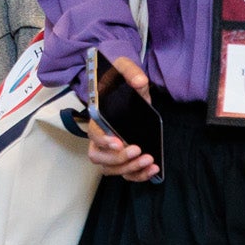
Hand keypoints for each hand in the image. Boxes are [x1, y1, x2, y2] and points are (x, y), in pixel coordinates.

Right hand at [84, 55, 158, 182]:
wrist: (126, 89)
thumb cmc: (120, 81)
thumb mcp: (124, 69)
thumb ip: (130, 72)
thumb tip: (139, 81)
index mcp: (97, 118)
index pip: (92, 134)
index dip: (103, 141)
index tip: (118, 142)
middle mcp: (100, 137)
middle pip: (99, 157)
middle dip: (118, 158)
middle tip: (137, 150)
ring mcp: (111, 150)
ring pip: (111, 168)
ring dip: (129, 169)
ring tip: (149, 161)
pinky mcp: (124, 157)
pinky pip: (125, 173)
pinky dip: (138, 175)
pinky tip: (153, 169)